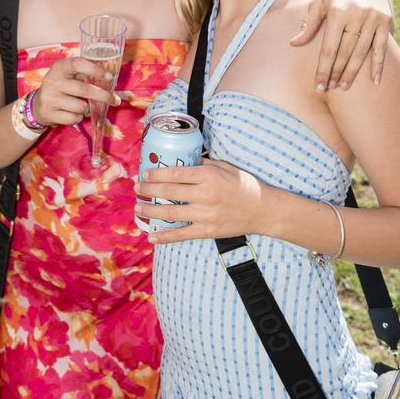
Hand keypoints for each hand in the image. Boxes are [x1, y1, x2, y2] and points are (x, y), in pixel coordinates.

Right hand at [35, 56, 120, 126]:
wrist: (38, 105)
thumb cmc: (61, 87)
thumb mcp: (69, 76)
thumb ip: (85, 74)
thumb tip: (109, 79)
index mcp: (59, 67)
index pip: (77, 64)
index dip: (95, 70)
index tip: (109, 77)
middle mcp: (52, 81)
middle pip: (84, 89)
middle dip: (103, 96)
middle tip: (115, 100)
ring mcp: (49, 98)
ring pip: (80, 107)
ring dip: (88, 109)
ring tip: (84, 106)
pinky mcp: (48, 113)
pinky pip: (73, 118)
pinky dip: (78, 118)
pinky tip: (72, 113)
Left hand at [134, 159, 263, 244]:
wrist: (262, 210)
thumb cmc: (243, 185)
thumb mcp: (225, 167)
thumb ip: (203, 164)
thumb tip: (181, 161)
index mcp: (209, 176)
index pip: (176, 174)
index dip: (156, 174)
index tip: (144, 174)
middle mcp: (205, 195)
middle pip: (169, 193)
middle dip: (148, 191)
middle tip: (136, 189)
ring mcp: (205, 215)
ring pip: (171, 214)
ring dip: (151, 211)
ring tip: (138, 208)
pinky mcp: (207, 231)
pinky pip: (181, 235)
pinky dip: (165, 237)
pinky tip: (151, 237)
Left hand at [290, 0, 392, 90]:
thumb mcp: (319, 3)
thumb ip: (309, 24)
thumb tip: (293, 44)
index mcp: (337, 11)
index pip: (329, 48)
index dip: (323, 69)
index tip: (319, 86)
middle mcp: (356, 14)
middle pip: (345, 52)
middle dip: (336, 73)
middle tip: (330, 89)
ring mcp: (373, 18)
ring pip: (362, 52)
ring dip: (353, 72)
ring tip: (343, 87)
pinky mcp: (386, 21)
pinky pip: (381, 47)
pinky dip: (379, 65)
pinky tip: (375, 81)